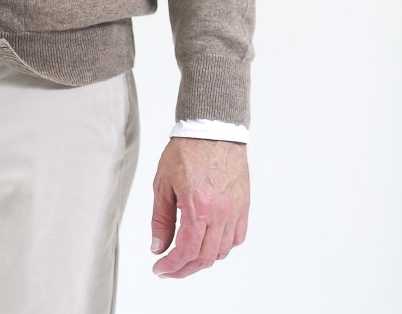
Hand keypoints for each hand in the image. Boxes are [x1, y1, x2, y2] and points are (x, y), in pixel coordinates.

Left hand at [150, 138, 248, 278]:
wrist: (212, 130)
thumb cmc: (187, 150)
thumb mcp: (163, 183)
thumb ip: (161, 219)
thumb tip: (158, 247)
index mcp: (198, 207)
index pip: (186, 251)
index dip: (172, 266)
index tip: (161, 270)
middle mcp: (220, 213)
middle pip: (205, 258)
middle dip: (184, 268)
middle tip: (170, 268)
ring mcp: (234, 211)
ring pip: (221, 251)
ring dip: (203, 259)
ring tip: (187, 255)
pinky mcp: (243, 206)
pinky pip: (237, 237)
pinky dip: (222, 246)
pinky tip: (209, 241)